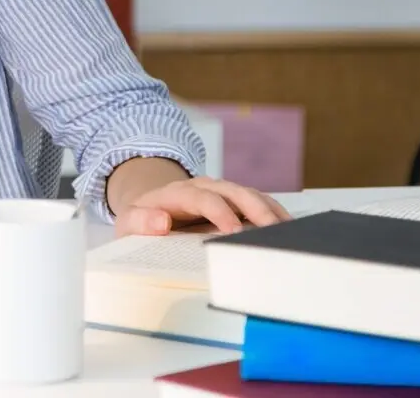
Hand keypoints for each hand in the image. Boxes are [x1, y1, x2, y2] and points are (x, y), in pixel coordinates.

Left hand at [114, 175, 291, 236]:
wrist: (149, 210)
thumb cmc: (142, 221)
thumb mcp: (129, 222)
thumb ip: (139, 222)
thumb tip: (160, 221)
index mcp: (177, 193)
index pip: (202, 198)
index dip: (220, 213)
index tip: (234, 232)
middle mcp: (204, 188)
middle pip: (234, 192)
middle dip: (256, 210)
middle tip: (273, 232)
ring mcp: (222, 193)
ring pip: (251, 196)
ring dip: (271, 212)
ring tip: (290, 232)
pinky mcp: (235, 204)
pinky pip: (259, 204)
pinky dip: (275, 214)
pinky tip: (290, 230)